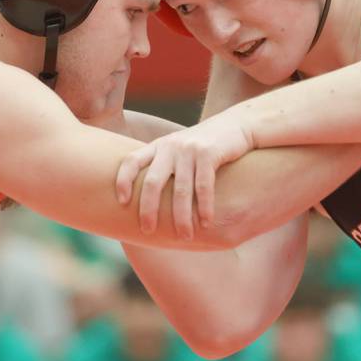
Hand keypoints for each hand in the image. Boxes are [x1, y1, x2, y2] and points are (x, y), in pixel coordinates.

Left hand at [115, 109, 254, 238]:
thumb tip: (150, 200)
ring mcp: (189, 149)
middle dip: (148, 209)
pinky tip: (206, 222)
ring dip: (181, 217)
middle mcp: (171, 146)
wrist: (238, 124)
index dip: (123, 181)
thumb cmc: (207, 145)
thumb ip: (166, 166)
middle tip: (148, 231)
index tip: (122, 202)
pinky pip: (204, 186)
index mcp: (159, 146)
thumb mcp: (181, 149)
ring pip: (180, 189)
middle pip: (153, 182)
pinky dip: (204, 207)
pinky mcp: (209, 153)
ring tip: (184, 236)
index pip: (132, 161)